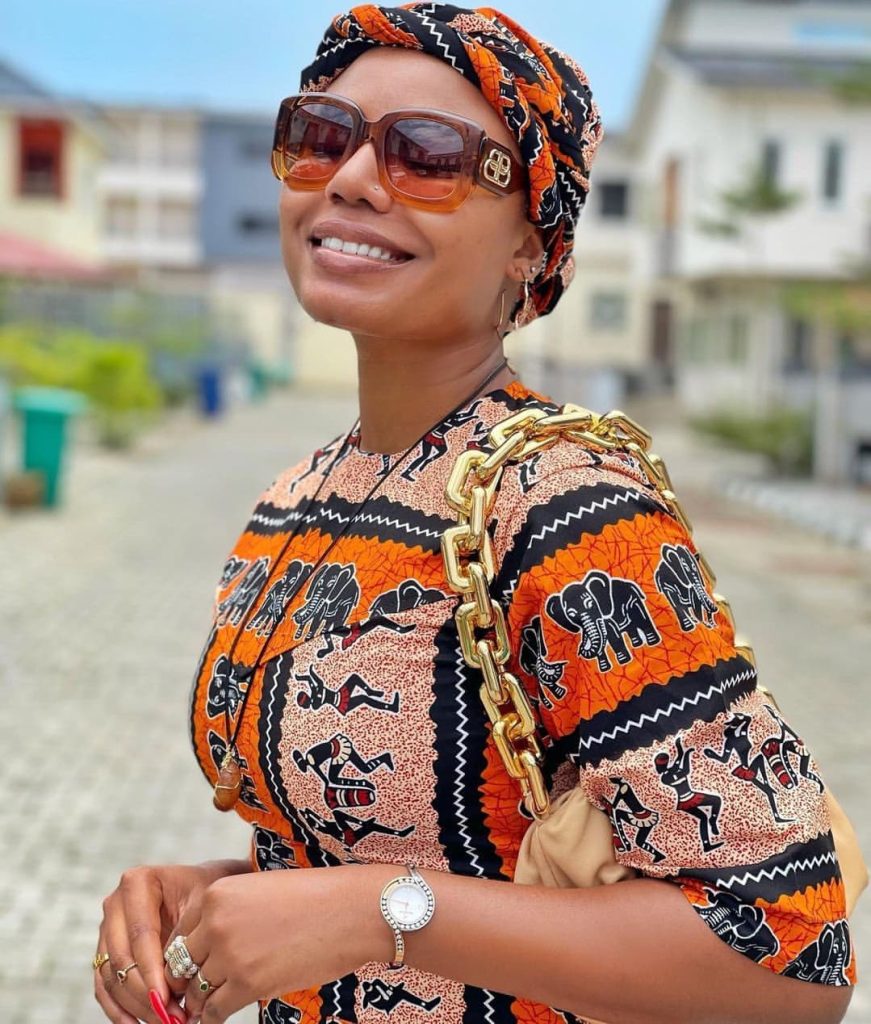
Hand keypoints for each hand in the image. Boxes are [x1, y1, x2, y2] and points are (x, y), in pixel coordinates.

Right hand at [95, 860, 248, 1023]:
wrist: (205, 886)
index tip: (165, 999)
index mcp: (137, 882)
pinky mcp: (106, 952)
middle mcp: (115, 904)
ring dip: (136, 1006)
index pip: (141, 935)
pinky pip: (104, 986)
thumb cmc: (208, 890)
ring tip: (165, 1022)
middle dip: (145, 994)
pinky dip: (119, 1010)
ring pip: (111, 977)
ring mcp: (107, 928)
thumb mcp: (204, 902)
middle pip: (121, 959)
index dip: (151, 970)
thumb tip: (174, 983)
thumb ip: (187, 937)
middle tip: (170, 1018)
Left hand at [171, 865, 395, 1023]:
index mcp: (217, 893)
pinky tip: (222, 1016)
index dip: (188, 953)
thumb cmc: (313, 898)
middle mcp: (216, 923)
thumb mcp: (260, 891)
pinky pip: (215, 1010)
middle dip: (189, 979)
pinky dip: (214, 1017)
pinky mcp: (248, 983)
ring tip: (208, 1007)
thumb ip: (230, 913)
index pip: (180, 932)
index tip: (194, 966)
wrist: (351, 911)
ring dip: (202, 1000)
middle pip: (182, 962)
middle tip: (195, 992)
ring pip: (197, 989)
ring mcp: (230, 955)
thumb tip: (209, 947)